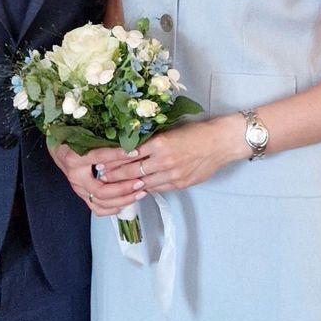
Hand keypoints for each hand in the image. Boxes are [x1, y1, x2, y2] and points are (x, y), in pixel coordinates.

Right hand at [49, 139, 143, 216]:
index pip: (99, 157)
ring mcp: (79, 189)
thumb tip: (128, 138)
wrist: (59, 150)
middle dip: (123, 188)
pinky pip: (97, 209)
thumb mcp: (85, 136)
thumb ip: (103, 139)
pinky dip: (113, 209)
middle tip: (140, 182)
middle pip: (100, 190)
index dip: (118, 155)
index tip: (135, 152)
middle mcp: (76, 177)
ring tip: (139, 192)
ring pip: (101, 202)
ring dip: (123, 200)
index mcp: (75, 158)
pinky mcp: (82, 195)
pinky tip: (125, 203)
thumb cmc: (72, 141)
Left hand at [98, 116, 247, 196]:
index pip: (129, 153)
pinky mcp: (179, 183)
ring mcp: (171, 174)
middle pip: (131, 171)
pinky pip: (156, 188)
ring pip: (142, 183)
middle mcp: (163, 160)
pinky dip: (145, 188)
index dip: (113, 160)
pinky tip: (135, 189)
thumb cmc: (196, 132)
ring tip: (113, 186)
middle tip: (101, 177)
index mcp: (159, 142)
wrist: (221, 143)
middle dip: (114, 175)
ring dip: (126, 185)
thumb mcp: (171, 131)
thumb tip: (131, 150)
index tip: (100, 162)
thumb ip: (152, 142)